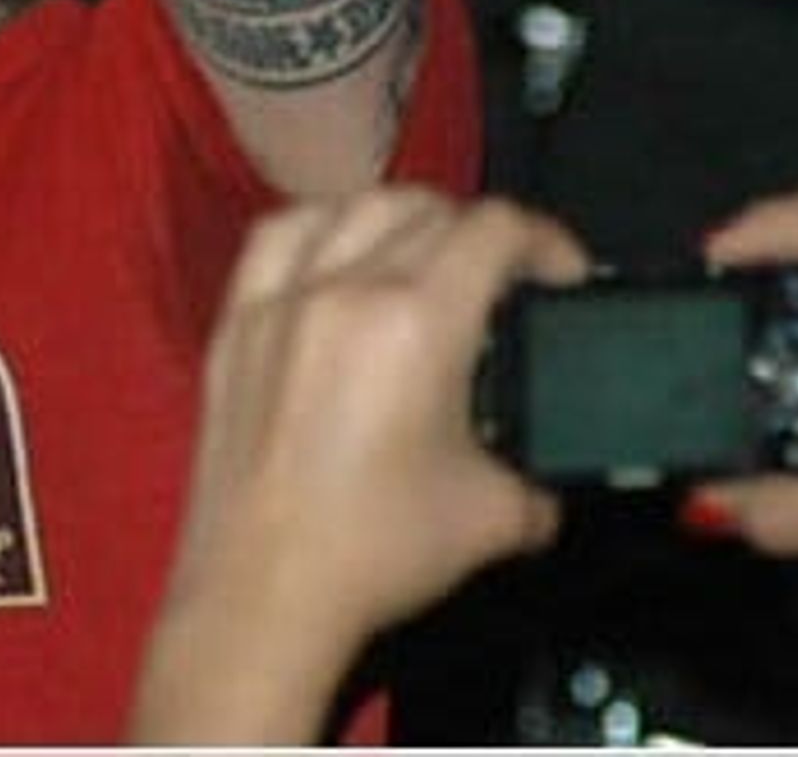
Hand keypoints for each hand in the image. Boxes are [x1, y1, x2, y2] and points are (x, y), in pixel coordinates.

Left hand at [132, 190, 586, 743]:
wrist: (264, 590)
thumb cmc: (378, 550)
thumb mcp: (496, 517)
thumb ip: (538, 482)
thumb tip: (544, 487)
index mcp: (419, 320)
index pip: (494, 229)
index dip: (545, 240)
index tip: (563, 275)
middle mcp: (346, 288)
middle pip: (427, 209)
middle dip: (481, 233)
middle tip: (504, 279)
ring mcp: (281, 299)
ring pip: (351, 206)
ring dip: (404, 218)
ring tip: (427, 256)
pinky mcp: (234, 323)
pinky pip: (276, 236)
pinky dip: (318, 226)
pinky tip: (336, 251)